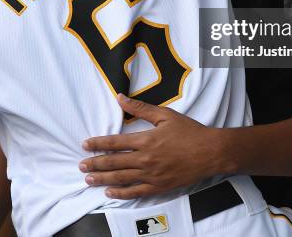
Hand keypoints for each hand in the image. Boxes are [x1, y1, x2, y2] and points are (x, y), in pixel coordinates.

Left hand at [79, 94, 221, 198]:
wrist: (210, 152)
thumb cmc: (189, 132)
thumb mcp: (165, 115)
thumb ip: (140, 108)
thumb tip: (120, 98)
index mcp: (145, 140)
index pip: (115, 143)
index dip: (98, 144)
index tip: (85, 145)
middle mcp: (145, 159)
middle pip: (114, 163)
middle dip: (95, 163)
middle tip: (81, 165)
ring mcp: (152, 175)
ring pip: (121, 179)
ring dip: (102, 179)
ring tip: (88, 179)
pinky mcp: (159, 187)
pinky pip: (136, 192)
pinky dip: (121, 193)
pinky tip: (110, 192)